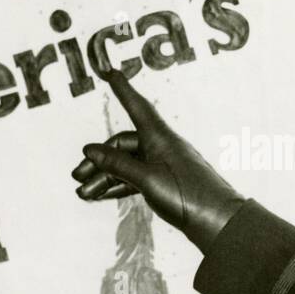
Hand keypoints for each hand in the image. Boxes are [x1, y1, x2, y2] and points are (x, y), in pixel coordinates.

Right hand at [71, 69, 246, 253]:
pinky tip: (100, 196)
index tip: (109, 71)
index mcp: (160, 137)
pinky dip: (117, 186)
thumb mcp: (147, 179)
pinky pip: (134, 179)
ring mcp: (163, 166)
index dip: (121, 89)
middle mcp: (161, 147)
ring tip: (83, 194)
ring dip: (103, 177)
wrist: (218, 222)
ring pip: (126, 165)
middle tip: (76, 176)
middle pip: (122, 145)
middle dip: (98, 160)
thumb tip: (90, 149)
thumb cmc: (188, 195)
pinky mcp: (164, 183)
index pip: (136, 106)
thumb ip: (118, 164)